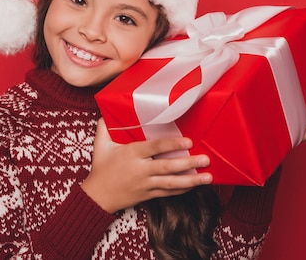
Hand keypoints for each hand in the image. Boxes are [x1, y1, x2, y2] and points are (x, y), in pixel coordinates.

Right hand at [81, 118, 212, 213]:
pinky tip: (195, 186)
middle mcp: (141, 170)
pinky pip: (168, 193)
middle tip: (205, 159)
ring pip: (171, 183)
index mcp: (131, 154)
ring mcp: (146, 184)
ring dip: (191, 181)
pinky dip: (182, 190)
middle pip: (167, 167)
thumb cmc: (101, 168)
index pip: (155, 148)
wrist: (97, 197)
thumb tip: (107, 109)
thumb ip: (105, 126)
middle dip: (188, 164)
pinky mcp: (148, 195)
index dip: (172, 145)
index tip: (188, 141)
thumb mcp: (100, 145)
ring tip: (208, 177)